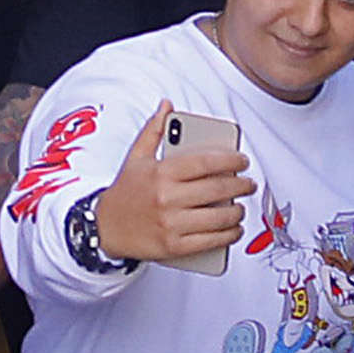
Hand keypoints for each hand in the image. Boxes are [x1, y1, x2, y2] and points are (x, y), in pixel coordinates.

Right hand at [93, 105, 252, 266]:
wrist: (105, 228)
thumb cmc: (125, 193)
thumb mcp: (136, 157)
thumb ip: (154, 130)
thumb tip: (166, 106)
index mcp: (162, 173)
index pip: (206, 162)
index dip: (231, 160)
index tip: (242, 160)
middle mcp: (167, 198)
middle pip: (217, 189)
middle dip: (241, 185)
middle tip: (248, 184)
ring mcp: (172, 224)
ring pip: (218, 217)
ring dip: (237, 212)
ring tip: (240, 207)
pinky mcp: (174, 246)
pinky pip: (210, 241)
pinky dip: (228, 235)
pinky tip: (234, 229)